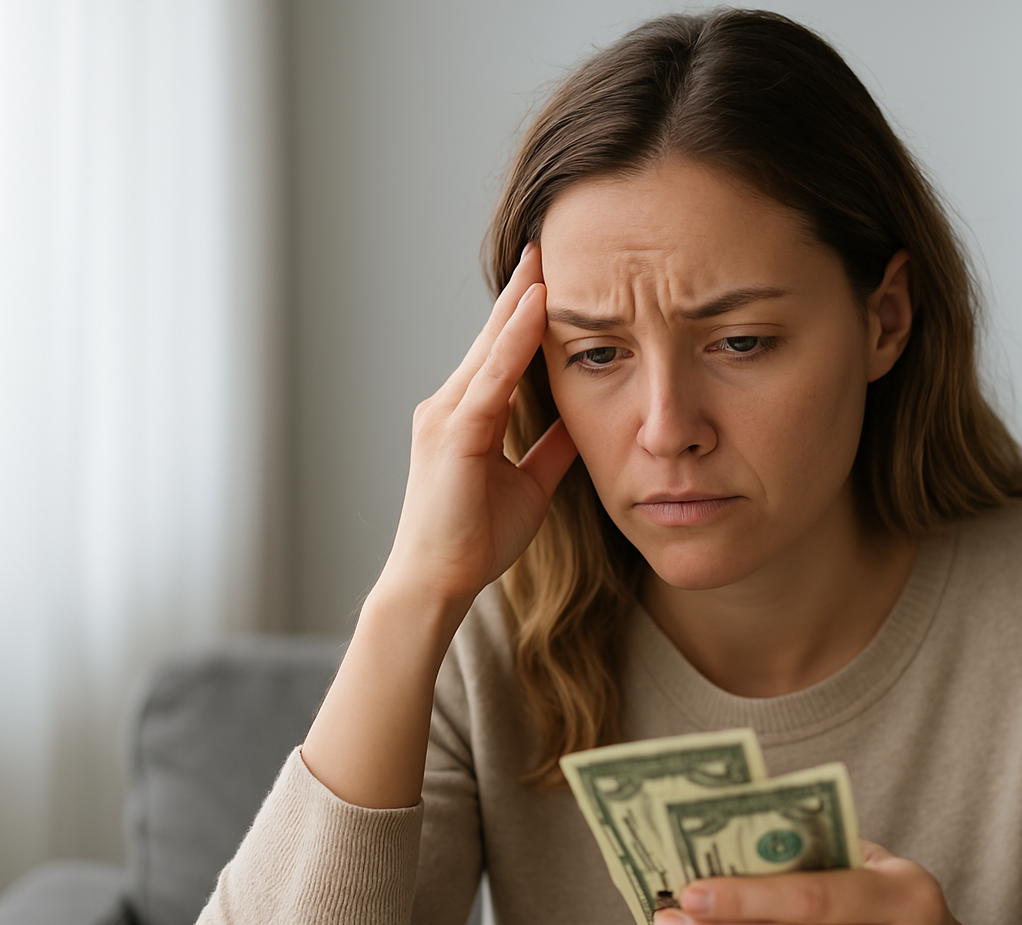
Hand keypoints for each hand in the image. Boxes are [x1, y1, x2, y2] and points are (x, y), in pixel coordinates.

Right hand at [380, 242, 576, 604]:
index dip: (526, 315)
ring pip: (490, 348)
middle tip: (547, 245)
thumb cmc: (475, 539)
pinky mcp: (454, 434)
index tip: (551, 277)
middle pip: (492, 337)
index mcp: (468, 416)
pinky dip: (514, 341)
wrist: (438, 583)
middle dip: (521, 292)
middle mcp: (450, 405)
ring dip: (519, 303)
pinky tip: (535, 310)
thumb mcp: (530, 485)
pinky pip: (492, 378)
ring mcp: (446, 416)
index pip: (501, 352)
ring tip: (545, 260)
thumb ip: (550, 450)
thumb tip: (582, 424)